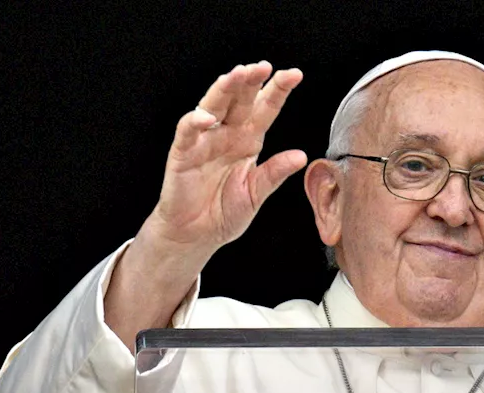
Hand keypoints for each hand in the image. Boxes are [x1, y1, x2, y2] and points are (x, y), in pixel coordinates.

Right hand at [139, 61, 305, 259]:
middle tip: (263, 66)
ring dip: (224, 90)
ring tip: (237, 75)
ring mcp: (204, 141)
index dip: (278, 91)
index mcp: (248, 140)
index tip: (294, 74)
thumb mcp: (256, 192)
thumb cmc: (225, 211)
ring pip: (213, 106)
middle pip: (239, 100)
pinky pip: (188, 133)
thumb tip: (301, 155)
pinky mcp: (182, 153)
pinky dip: (195, 122)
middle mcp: (227, 134)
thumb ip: (275, 173)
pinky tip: (207, 117)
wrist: (197, 234)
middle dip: (250, 81)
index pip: (265, 109)